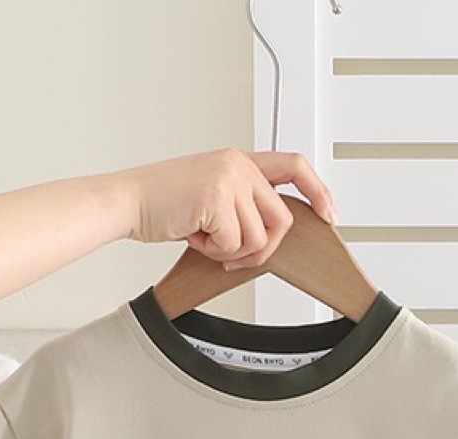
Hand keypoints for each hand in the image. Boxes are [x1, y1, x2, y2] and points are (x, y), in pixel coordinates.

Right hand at [119, 148, 337, 268]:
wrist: (127, 202)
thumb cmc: (164, 205)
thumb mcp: (212, 198)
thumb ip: (243, 208)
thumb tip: (270, 240)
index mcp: (239, 161)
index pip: (293, 166)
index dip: (317, 191)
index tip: (329, 215)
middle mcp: (238, 165)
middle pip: (281, 221)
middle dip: (262, 250)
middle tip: (233, 258)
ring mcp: (229, 179)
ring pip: (258, 238)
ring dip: (231, 252)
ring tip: (204, 239)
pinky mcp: (217, 197)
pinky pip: (234, 244)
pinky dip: (213, 252)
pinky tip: (193, 235)